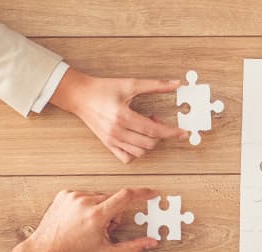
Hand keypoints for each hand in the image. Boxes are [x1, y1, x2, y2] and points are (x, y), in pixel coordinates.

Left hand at [4, 188, 160, 251]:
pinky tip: (79, 219)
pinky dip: (87, 205)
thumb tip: (151, 243)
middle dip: (114, 213)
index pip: (126, 196)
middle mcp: (85, 202)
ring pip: (99, 197)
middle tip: (104, 229)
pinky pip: (85, 195)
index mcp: (97, 215)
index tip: (151, 193)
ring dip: (100, 209)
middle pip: (112, 200)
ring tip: (89, 226)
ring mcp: (73, 196)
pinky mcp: (64, 195)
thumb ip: (132, 248)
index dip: (142, 193)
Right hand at [50, 68, 187, 163]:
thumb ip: (155, 85)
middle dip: (160, 135)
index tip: (182, 133)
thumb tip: (176, 83)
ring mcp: (112, 140)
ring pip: (139, 153)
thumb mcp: (130, 84)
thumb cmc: (103, 88)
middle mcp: (117, 131)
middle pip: (149, 144)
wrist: (79, 95)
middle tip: (157, 120)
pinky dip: (136, 153)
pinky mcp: (108, 144)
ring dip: (149, 143)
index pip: (153, 130)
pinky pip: (126, 158)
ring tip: (146, 128)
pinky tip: (138, 140)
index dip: (171, 132)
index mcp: (123, 116)